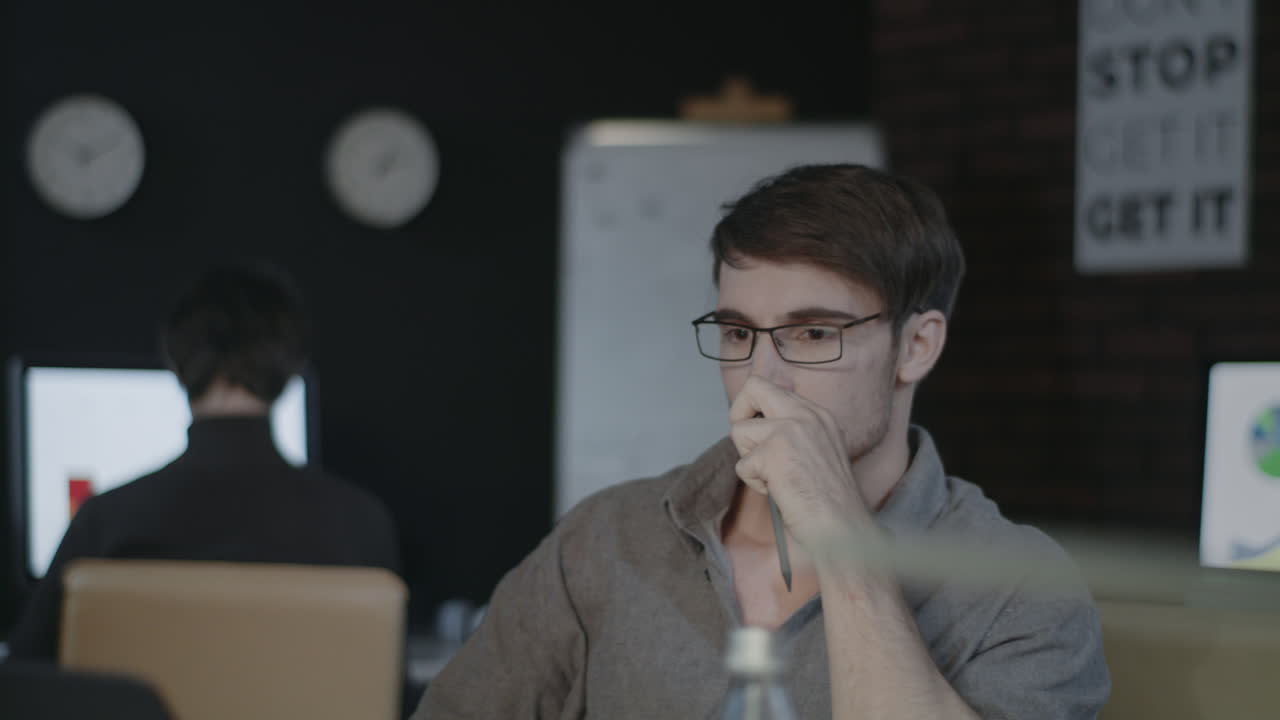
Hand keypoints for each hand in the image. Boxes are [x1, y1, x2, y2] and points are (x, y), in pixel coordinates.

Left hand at [728, 376, 870, 553]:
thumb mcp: (820, 449)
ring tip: (773, 476)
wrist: (842, 525)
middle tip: (749, 442)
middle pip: (753, 387)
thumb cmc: (830, 498)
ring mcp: (789, 430)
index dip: (757, 409)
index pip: (772, 389)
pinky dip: (754, 483)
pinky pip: (741, 464)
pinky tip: (778, 491)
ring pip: (739, 430)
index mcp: (819, 413)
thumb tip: (759, 421)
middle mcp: (806, 414)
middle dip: (739, 412)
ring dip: (749, 458)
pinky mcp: (773, 453)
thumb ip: (795, 430)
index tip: (760, 433)